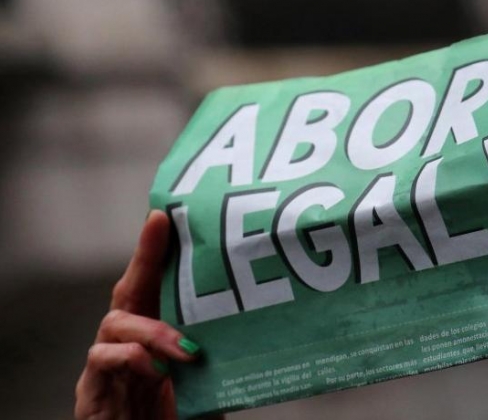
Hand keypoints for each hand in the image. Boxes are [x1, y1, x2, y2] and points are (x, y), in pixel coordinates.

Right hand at [74, 211, 221, 418]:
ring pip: (115, 321)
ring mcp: (108, 365)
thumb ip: (223, 351)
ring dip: (152, 329)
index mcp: (157, 335)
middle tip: (160, 227)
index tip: (165, 214)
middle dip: (145, 257)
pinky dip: (130, 359)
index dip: (156, 250)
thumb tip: (267, 318)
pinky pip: (101, 360)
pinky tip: (158, 368)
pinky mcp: (93, 391)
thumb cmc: (185, 418)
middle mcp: (129, 343)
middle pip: (130, 289)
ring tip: (186, 349)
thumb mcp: (211, 379)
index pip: (155, 286)